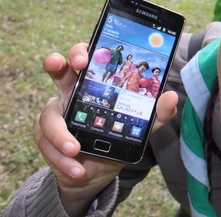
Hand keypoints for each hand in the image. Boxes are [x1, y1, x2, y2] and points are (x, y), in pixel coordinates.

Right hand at [34, 43, 177, 215]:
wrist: (98, 171)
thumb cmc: (117, 137)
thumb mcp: (141, 127)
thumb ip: (157, 113)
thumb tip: (171, 97)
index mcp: (94, 84)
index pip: (87, 59)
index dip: (81, 53)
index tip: (84, 58)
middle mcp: (71, 93)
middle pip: (59, 69)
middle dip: (57, 63)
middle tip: (62, 66)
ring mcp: (56, 114)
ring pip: (48, 116)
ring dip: (60, 135)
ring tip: (76, 150)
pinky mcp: (45, 137)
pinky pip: (45, 143)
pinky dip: (60, 159)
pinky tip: (76, 168)